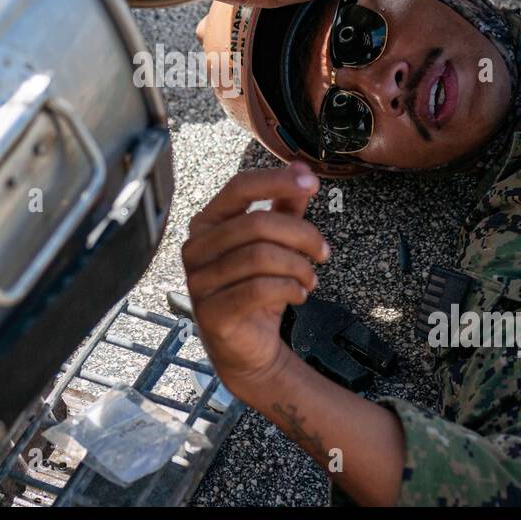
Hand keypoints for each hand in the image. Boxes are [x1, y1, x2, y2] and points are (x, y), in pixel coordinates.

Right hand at [182, 164, 327, 396]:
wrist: (245, 348)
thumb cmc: (256, 290)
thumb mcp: (273, 245)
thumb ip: (284, 208)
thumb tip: (302, 171)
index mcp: (208, 223)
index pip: (240, 187)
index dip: (277, 180)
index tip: (312, 183)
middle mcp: (197, 248)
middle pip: (257, 223)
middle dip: (301, 235)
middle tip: (323, 251)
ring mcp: (199, 281)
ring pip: (260, 257)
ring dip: (298, 267)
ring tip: (310, 279)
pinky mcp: (212, 312)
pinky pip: (258, 290)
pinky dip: (288, 289)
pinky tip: (298, 295)